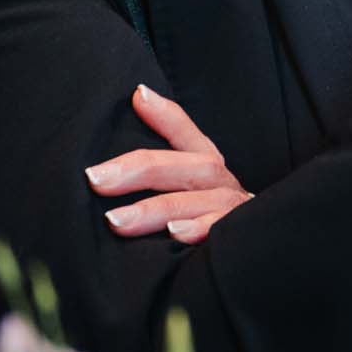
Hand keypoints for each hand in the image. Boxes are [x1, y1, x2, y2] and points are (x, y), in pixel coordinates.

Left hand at [87, 85, 252, 242]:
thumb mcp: (184, 183)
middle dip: (143, 170)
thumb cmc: (208, 214)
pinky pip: (221, 232)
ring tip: (117, 220)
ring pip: (203, 200)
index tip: (137, 96)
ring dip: (159, 208)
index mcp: (208, 166)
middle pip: (192, 166)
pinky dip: (200, 229)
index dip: (165, 114)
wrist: (254, 255)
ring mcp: (234, 210)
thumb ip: (165, 146)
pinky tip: (173, 235)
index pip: (188, 134)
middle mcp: (223, 183)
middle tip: (96, 178)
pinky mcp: (239, 238)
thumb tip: (139, 96)